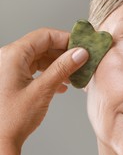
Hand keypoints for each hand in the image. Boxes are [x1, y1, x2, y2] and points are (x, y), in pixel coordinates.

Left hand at [0, 28, 88, 149]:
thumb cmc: (13, 118)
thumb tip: (80, 52)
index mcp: (12, 55)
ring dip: (57, 65)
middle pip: (41, 46)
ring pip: (38, 58)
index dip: (66, 39)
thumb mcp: (43, 90)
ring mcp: (7, 69)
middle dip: (63, 53)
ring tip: (74, 76)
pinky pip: (32, 70)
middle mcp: (8, 58)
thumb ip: (62, 68)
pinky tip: (61, 86)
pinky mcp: (10, 80)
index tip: (83, 47)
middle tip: (83, 62)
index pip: (44, 36)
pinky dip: (48, 74)